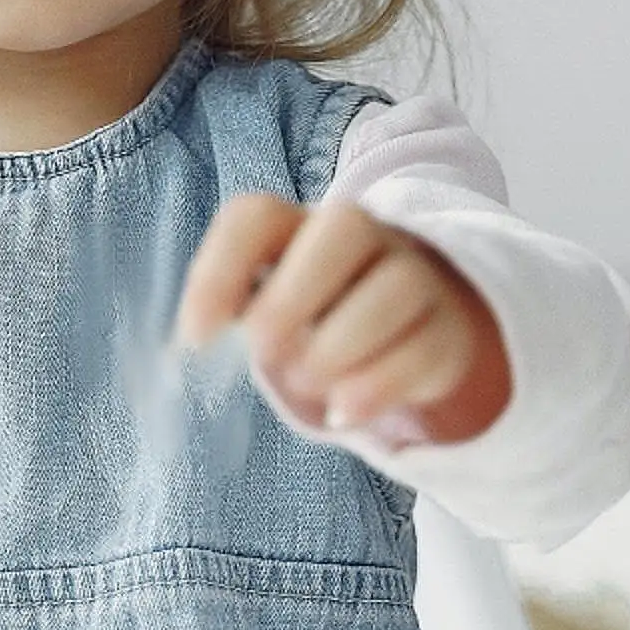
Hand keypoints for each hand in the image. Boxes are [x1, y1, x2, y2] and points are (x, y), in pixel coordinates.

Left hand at [173, 195, 511, 443]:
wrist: (404, 337)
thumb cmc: (313, 322)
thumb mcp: (265, 318)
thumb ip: (232, 323)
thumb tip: (184, 354)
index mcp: (297, 232)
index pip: (255, 217)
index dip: (220, 269)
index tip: (196, 337)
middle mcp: (361, 240)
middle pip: (346, 225)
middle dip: (295, 294)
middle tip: (264, 350)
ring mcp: (412, 279)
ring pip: (398, 285)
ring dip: (342, 342)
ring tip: (308, 382)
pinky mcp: (445, 332)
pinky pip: (425, 346)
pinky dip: (380, 384)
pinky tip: (345, 412)